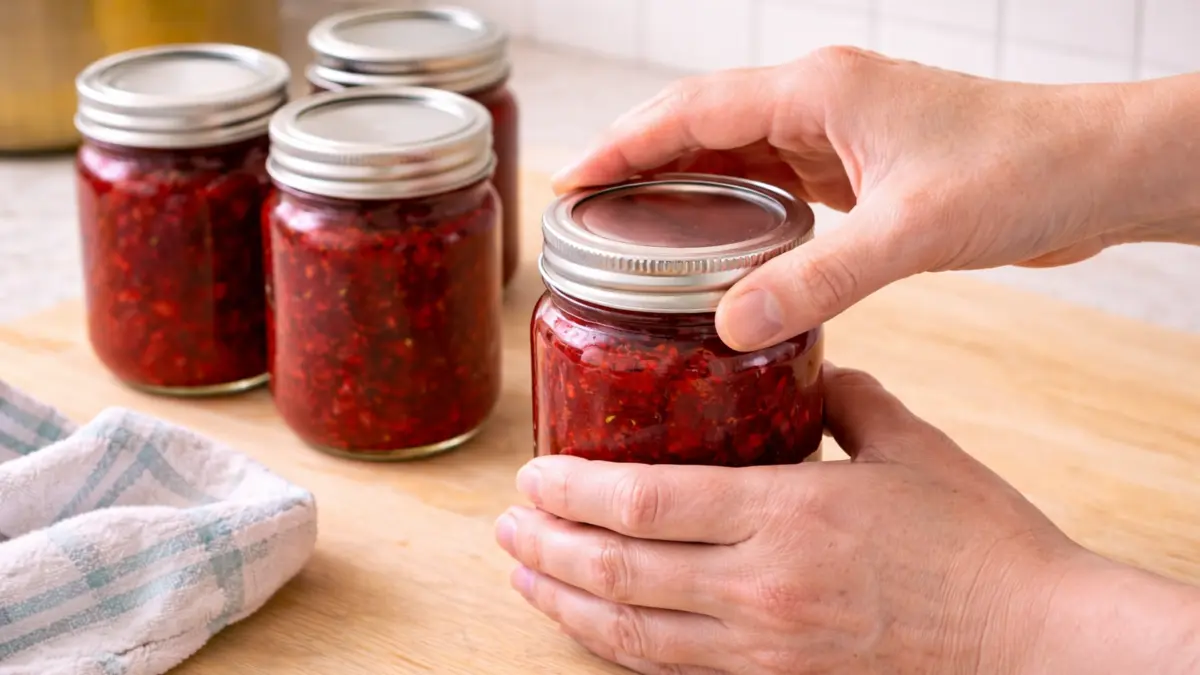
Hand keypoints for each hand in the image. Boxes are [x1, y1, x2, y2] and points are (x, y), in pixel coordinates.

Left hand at [495, 365, 1086, 673]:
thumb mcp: (910, 444)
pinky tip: (589, 626)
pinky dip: (616, 647)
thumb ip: (842, 396)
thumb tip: (798, 363)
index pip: (646, 502)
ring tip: (522, 573)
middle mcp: (761, 587)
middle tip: (507, 522)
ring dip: (565, 601)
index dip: (574, 491)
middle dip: (548, 546)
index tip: (534, 474)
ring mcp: (764, 644)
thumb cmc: (981, 541)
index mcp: (789, 514)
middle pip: (619, 570)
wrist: (1034, 642)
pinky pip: (672, 669)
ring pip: (632, 632)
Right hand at [553, 49, 1199, 350]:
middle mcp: (821, 99)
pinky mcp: (862, 164)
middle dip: (640, 162)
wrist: (1097, 170)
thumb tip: (731, 323)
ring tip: (634, 229)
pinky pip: (777, 177)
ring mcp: (841, 129)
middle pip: (702, 122)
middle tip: (587, 213)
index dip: (623, 146)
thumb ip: (819, 278)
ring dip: (686, 182)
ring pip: (737, 149)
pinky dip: (737, 203)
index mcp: (820, 90)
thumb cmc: (1023, 171)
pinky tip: (719, 240)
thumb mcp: (912, 230)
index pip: (691, 110)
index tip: (572, 182)